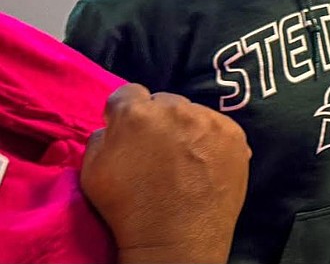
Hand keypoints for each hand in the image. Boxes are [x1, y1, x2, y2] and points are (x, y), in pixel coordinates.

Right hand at [81, 84, 250, 263]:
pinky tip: (207, 163)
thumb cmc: (127, 209)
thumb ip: (102, 135)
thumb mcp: (92, 169)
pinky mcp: (235, 135)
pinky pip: (219, 127)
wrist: (175, 240)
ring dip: (188, 128)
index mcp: (137, 113)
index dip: (126, 111)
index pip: (128, 92)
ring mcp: (210, 120)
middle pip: (165, 102)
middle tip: (159, 148)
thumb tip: (114, 122)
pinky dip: (213, 140)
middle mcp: (176, 109)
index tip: (130, 130)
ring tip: (186, 159)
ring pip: (194, 113)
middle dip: (159, 119)